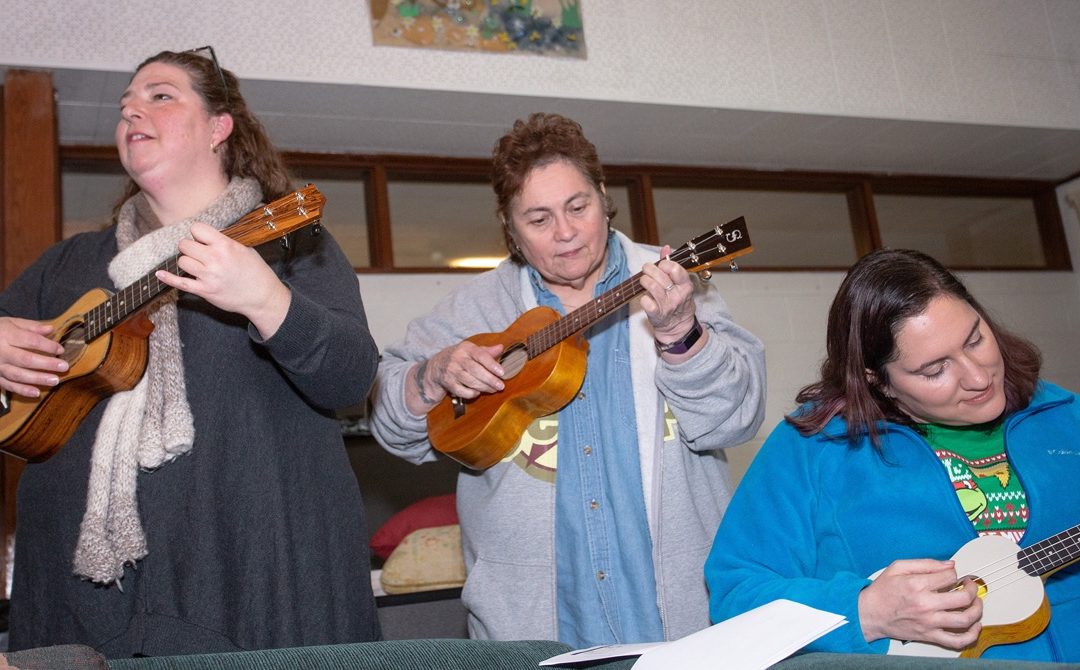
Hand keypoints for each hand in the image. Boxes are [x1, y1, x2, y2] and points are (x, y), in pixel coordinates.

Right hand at [0, 317, 67, 397]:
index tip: (61, 350)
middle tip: (64, 367)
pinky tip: (36, 393)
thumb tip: (51, 329)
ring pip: (18, 374)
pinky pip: (8, 385)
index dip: (48, 346)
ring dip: (38, 379)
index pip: (31, 341)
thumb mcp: (11, 323)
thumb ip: (31, 326)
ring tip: (55, 381)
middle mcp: (1, 352)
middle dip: (47, 364)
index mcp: (6, 335)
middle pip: (26, 359)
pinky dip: (22, 390)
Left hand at [155, 222, 291, 337]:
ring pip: (182, 261)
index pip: (197, 229)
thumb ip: (225, 241)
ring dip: (188, 262)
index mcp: (226, 246)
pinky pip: (180, 282)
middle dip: (190, 247)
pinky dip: (168, 278)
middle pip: (185, 245)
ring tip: (199, 266)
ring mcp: (208, 276)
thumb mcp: (245, 249)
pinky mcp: (205, 291)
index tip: (203, 239)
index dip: (198, 233)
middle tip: (200, 254)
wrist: (262, 296)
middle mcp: (215, 259)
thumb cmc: (256, 271)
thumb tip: (206, 235)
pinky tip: (160, 274)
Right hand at [406, 341, 504, 413]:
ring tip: (493, 389)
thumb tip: (501, 347)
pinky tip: (478, 392)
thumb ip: (486, 351)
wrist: (435, 367)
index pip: (481, 355)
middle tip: (501, 386)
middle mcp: (457, 358)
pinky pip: (462, 391)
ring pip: (470, 381)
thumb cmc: (458, 358)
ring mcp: (451, 371)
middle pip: (476, 370)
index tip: (502, 373)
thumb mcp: (470, 351)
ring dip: (484, 387)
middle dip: (490, 379)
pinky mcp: (447, 383)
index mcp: (465, 348)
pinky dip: (472, 393)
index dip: (492, 364)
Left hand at [640, 245, 698, 344]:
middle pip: (661, 276)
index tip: (660, 265)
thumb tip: (665, 248)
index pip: (675, 269)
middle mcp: (678, 295)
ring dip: (644, 280)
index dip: (664, 263)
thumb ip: (672, 265)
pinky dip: (643, 297)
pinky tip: (645, 296)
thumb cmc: (678, 302)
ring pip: (652, 286)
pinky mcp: (657, 314)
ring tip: (643, 280)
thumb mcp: (680, 284)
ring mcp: (667, 305)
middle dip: (649, 269)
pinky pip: (646, 302)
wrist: (678, 327)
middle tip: (646, 269)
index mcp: (685, 286)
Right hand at [860, 559, 982, 650]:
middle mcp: (925, 604)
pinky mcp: (929, 636)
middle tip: (970, 586)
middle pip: (963, 598)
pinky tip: (974, 626)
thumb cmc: (882, 591)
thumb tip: (949, 564)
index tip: (951, 574)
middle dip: (972, 589)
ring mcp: (929, 622)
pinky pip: (956, 641)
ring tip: (975, 603)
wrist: (869, 614)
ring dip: (977, 610)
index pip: (949, 576)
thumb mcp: (897, 567)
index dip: (954, 573)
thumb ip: (925, 563)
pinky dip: (971, 635)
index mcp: (917, 585)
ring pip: (964, 620)